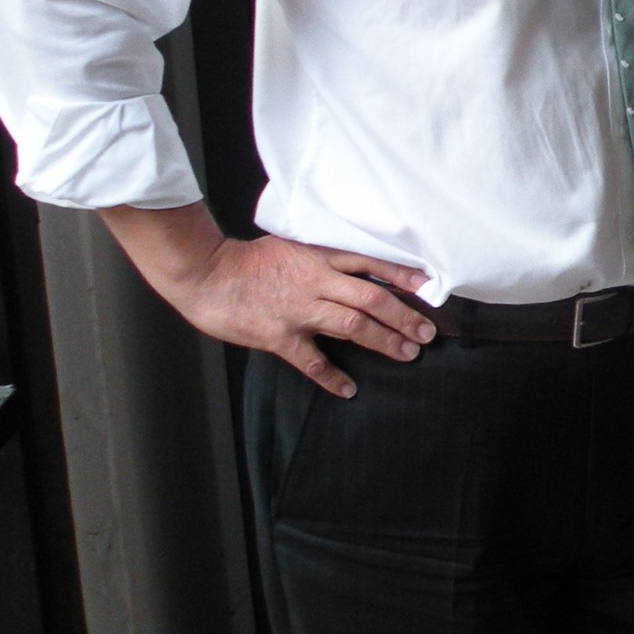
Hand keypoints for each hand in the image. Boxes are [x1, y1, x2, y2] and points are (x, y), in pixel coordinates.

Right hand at [99, 200, 432, 397]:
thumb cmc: (247, 259)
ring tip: (407, 354)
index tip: (428, 288)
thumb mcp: (292, 244)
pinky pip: (312, 361)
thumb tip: (356, 266)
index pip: (371, 263)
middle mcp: (316, 282)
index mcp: (320, 257)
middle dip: (403, 317)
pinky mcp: (278, 335)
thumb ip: (323, 256)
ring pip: (352, 326)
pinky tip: (348, 389)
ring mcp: (298, 310)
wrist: (206, 274)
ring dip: (383, 341)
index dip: (402, 276)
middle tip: (427, 333)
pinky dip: (332, 377)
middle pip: (371, 299)